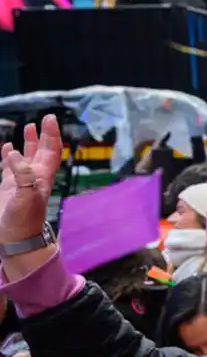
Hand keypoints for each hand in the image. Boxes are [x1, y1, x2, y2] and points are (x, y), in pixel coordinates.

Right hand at [0, 116, 63, 243]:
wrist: (15, 238)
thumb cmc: (25, 219)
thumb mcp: (27, 195)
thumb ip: (22, 173)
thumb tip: (14, 153)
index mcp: (43, 175)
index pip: (51, 150)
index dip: (52, 134)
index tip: (50, 119)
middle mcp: (34, 175)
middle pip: (42, 150)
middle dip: (43, 134)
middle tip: (45, 118)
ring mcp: (21, 180)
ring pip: (26, 156)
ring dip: (28, 142)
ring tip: (28, 127)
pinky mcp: (8, 186)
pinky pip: (8, 166)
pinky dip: (7, 156)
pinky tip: (6, 148)